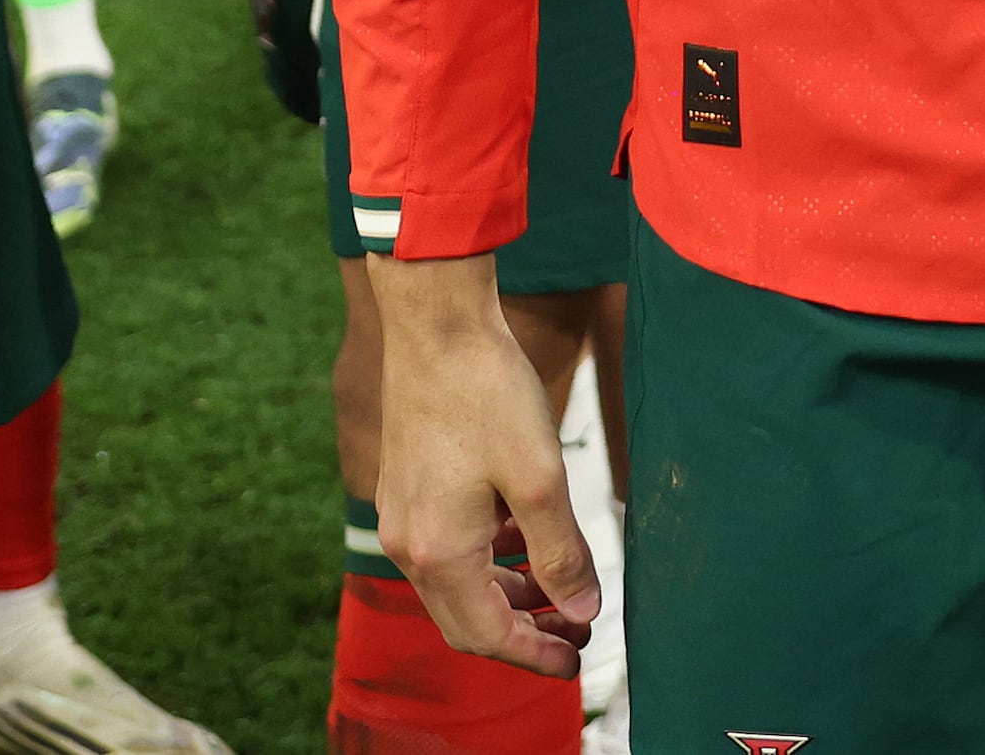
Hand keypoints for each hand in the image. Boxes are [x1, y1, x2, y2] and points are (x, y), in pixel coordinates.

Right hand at [362, 257, 594, 675]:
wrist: (435, 324)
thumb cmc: (489, 393)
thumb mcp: (540, 478)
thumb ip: (561, 553)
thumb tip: (584, 609)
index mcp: (439, 551)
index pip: (488, 634)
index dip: (536, 655)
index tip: (578, 659)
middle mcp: (407, 544)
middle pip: (465, 621)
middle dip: (522, 635)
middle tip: (575, 633)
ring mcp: (400, 516)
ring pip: (455, 586)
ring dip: (505, 598)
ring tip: (559, 592)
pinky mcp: (404, 489)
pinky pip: (443, 551)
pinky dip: (485, 562)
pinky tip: (523, 539)